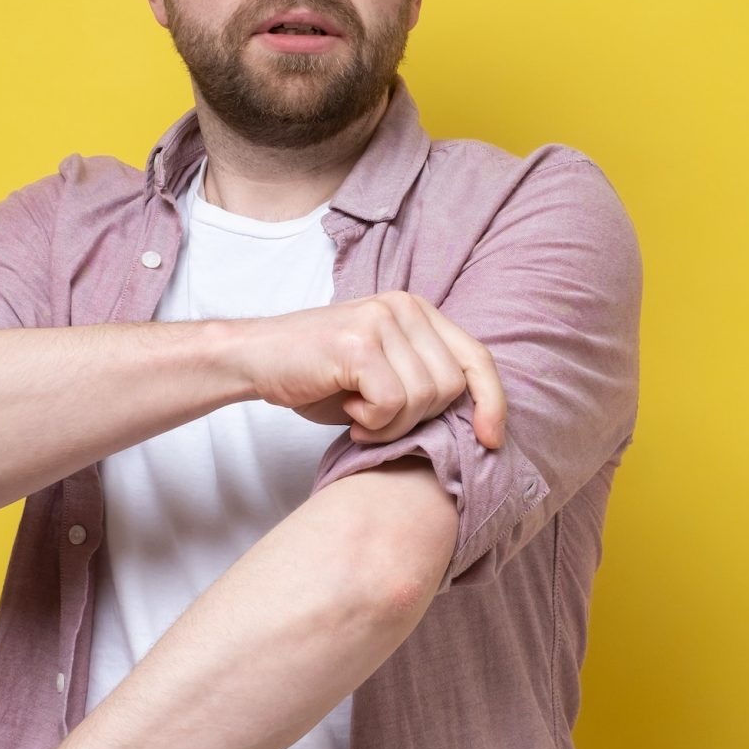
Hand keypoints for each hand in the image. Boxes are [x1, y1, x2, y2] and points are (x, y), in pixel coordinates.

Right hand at [237, 291, 505, 448]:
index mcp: (417, 311)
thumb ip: (423, 380)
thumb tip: (476, 422)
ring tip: (358, 414)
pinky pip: (392, 403)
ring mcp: (381, 321)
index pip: (477, 358)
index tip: (491, 441)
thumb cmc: (319, 374)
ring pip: (423, 398)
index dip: (492, 403)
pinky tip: (347, 409)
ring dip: (390, 424)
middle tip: (374, 418)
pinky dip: (372, 422)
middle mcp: (404, 306)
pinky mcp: (358, 343)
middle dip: (417, 420)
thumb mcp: (382, 372)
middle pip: (451, 386)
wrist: (256, 359)